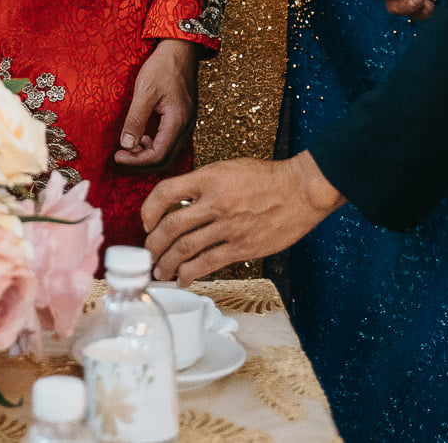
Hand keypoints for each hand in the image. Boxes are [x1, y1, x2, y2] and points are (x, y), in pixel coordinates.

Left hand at [114, 39, 200, 169]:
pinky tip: (142, 136)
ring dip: (148, 154)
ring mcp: (187, 123)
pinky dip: (155, 145)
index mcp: (177, 122)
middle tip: (121, 156)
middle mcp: (186, 127)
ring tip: (129, 146)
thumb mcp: (144, 91)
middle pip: (165, 159)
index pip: (158, 156)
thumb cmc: (163, 66)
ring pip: (169, 152)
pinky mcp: (184, 118)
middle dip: (141, 162)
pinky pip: (170, 141)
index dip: (136, 161)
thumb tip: (126, 145)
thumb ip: (135, 120)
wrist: (181, 49)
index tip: (118, 156)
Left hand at [142, 152, 345, 283]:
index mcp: (209, 178)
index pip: (165, 192)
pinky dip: (190, 274)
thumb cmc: (267, 177)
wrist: (302, 190)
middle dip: (153, 244)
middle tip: (148, 254)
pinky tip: (182, 278)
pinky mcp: (243, 247)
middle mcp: (215, 202)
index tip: (145, 222)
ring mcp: (229, 227)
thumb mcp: (228, 168)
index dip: (148, 210)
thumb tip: (178, 204)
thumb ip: (203, 184)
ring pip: (185, 249)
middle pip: (171, 227)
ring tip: (159, 272)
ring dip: (167, 263)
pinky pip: (208, 264)